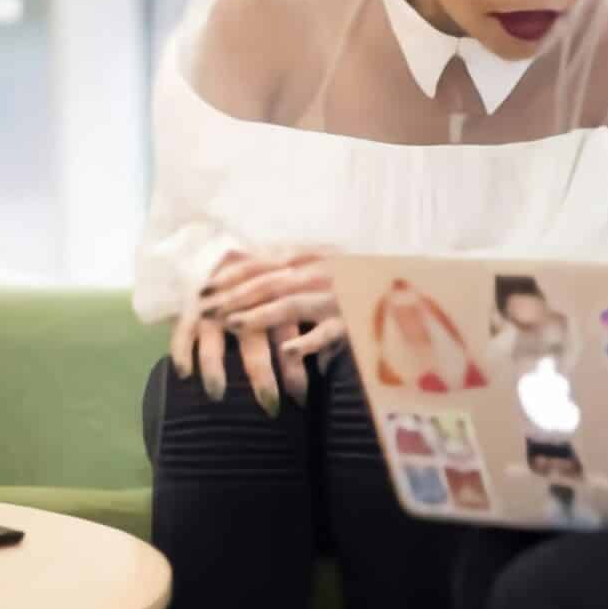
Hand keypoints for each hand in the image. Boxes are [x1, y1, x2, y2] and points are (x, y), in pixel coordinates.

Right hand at [169, 253, 316, 414]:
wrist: (223, 255)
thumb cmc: (263, 288)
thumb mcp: (288, 304)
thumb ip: (307, 331)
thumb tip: (328, 366)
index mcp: (271, 298)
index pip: (286, 336)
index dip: (294, 367)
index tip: (301, 398)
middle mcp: (241, 302)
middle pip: (252, 340)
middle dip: (261, 376)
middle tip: (269, 407)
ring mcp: (212, 305)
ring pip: (214, 337)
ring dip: (214, 365)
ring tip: (217, 393)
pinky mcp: (188, 307)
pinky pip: (181, 330)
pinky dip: (180, 349)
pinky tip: (184, 373)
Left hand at [199, 246, 340, 338]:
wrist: (407, 290)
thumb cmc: (354, 282)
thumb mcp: (320, 265)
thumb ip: (288, 267)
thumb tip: (241, 266)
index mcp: (309, 257)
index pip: (261, 263)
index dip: (229, 274)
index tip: (200, 287)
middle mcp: (321, 272)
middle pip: (269, 282)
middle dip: (234, 295)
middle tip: (203, 310)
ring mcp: (337, 297)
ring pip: (291, 304)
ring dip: (260, 314)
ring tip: (232, 325)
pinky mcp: (353, 323)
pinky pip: (327, 333)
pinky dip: (306, 341)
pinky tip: (285, 351)